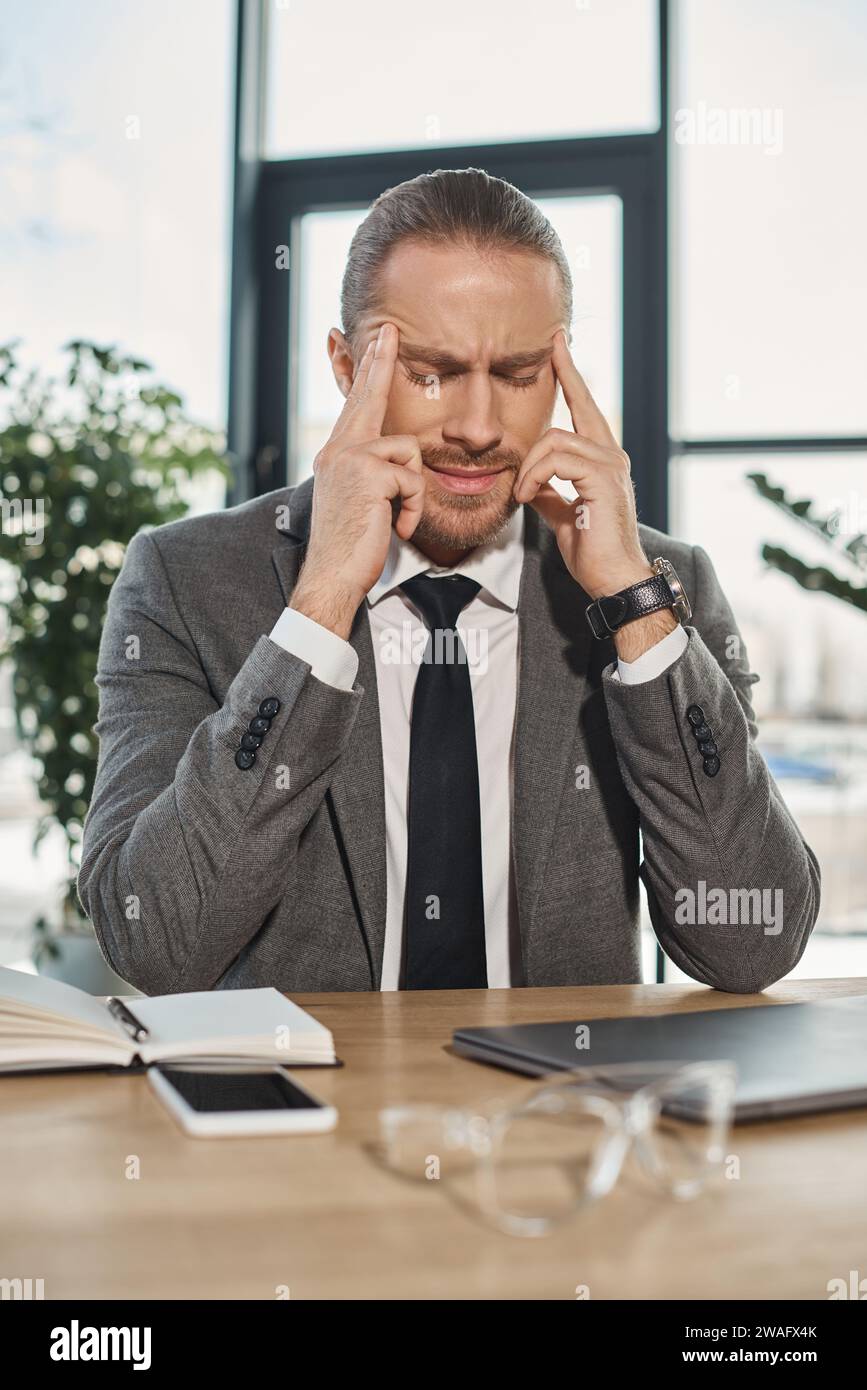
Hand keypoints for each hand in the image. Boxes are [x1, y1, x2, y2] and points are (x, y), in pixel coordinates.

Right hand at [289, 323, 423, 639]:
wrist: (333, 576)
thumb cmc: (353, 548)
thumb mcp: (363, 503)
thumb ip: (374, 474)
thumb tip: (400, 459)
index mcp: (336, 454)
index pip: (357, 406)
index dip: (368, 373)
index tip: (376, 343)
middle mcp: (337, 448)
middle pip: (368, 397)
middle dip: (380, 362)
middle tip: (390, 329)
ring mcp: (350, 457)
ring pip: (409, 452)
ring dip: (414, 493)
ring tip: (396, 520)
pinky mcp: (368, 471)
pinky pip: (413, 478)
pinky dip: (413, 508)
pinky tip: (395, 528)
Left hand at [513, 332, 675, 658]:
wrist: (614, 580)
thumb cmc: (593, 552)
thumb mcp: (562, 515)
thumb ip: (548, 492)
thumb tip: (531, 483)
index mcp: (602, 460)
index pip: (585, 408)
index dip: (572, 376)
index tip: (558, 346)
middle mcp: (612, 455)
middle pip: (578, 406)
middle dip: (564, 373)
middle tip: (549, 345)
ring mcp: (611, 465)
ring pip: (555, 439)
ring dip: (528, 466)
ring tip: (520, 493)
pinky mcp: (603, 479)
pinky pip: (556, 459)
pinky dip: (533, 476)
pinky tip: (526, 496)